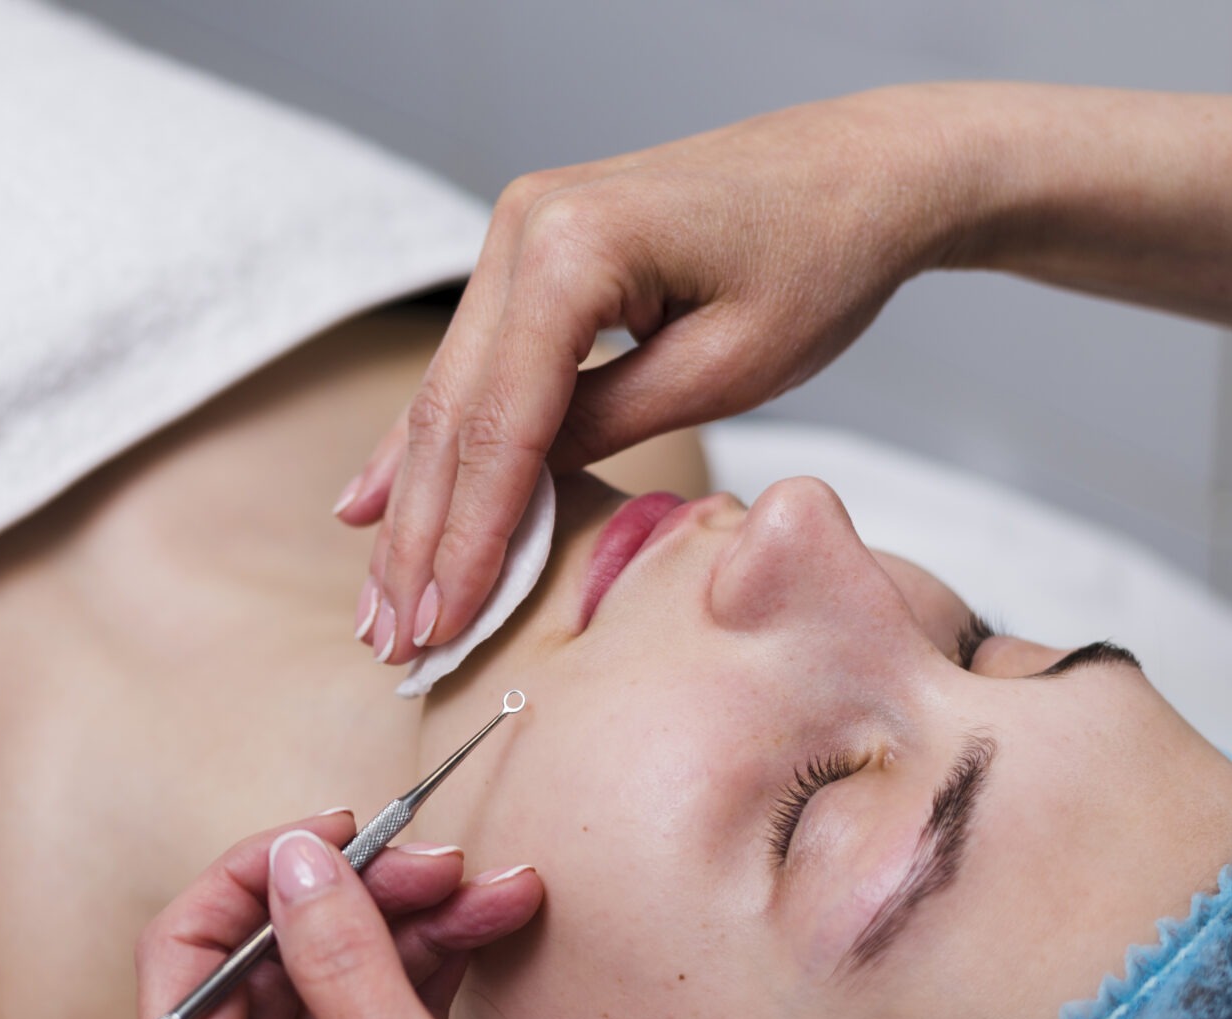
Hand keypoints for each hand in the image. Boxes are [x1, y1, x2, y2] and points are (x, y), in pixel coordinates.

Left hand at [137, 816, 669, 1018]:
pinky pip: (382, 1017)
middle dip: (359, 896)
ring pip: (338, 980)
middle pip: (273, 961)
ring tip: (488, 887)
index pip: (188, 960)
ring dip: (412, 924)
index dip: (252, 880)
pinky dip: (433, 969)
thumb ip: (343, 960)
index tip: (329, 832)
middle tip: (433, 857)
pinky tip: (486, 928)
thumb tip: (297, 862)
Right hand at [343, 86, 973, 661]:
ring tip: (377, 604)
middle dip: (420, 539)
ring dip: (411, 506)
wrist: (863, 166)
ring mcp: (516, 232)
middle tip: (392, 639)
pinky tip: (368, 507)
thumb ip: (605, 427)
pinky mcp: (527, 251)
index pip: (502, 426)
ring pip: (447, 397)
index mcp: (576, 247)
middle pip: (454, 414)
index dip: (469, 539)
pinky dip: (429, 446)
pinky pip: (469, 367)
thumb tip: (514, 497)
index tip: (443, 626)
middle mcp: (523, 226)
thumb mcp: (725, 367)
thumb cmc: (821, 261)